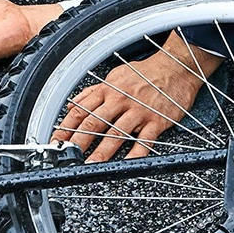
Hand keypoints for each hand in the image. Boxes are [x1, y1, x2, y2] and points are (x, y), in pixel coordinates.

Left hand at [52, 32, 222, 161]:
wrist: (176, 66)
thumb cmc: (147, 72)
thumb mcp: (116, 75)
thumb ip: (93, 91)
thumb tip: (72, 104)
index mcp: (109, 89)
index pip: (81, 110)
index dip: (66, 127)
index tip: (56, 141)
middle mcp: (121, 100)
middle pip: (95, 123)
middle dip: (78, 142)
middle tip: (68, 157)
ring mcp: (139, 111)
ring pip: (116, 134)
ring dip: (102, 152)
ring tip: (90, 166)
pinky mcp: (157, 120)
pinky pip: (144, 141)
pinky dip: (135, 154)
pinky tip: (126, 165)